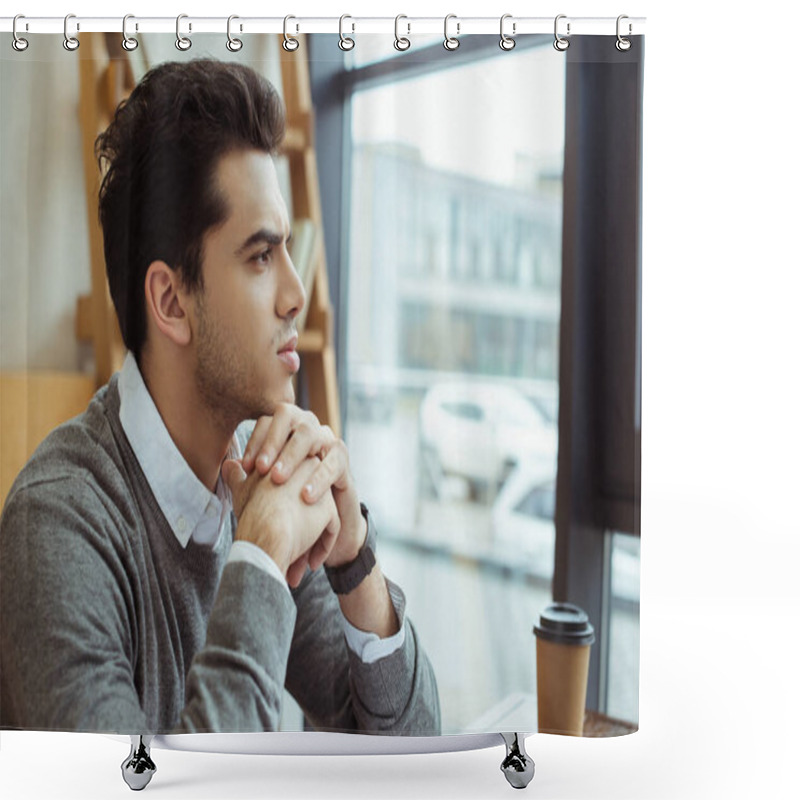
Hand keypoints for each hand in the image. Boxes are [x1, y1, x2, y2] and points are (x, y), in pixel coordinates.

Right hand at [222, 455, 340, 587]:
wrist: (267, 534)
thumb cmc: (251, 515)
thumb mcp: (242, 490)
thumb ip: (238, 475)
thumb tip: (229, 464)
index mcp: (287, 458)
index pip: (292, 484)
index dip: (283, 507)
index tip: (272, 525)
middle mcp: (309, 467)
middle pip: (308, 500)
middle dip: (300, 526)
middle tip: (286, 549)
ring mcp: (321, 489)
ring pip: (319, 516)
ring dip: (310, 541)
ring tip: (295, 564)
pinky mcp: (329, 509)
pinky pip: (331, 529)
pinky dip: (321, 547)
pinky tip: (310, 563)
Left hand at [241, 406, 365, 566]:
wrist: (320, 525)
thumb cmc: (289, 503)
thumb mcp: (263, 493)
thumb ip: (245, 479)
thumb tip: (227, 466)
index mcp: (286, 433)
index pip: (268, 421)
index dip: (256, 440)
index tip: (246, 467)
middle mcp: (306, 429)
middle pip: (289, 417)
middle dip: (272, 442)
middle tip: (260, 469)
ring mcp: (327, 441)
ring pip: (311, 433)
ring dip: (292, 455)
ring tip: (278, 479)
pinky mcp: (343, 460)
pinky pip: (333, 461)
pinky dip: (319, 477)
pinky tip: (306, 495)